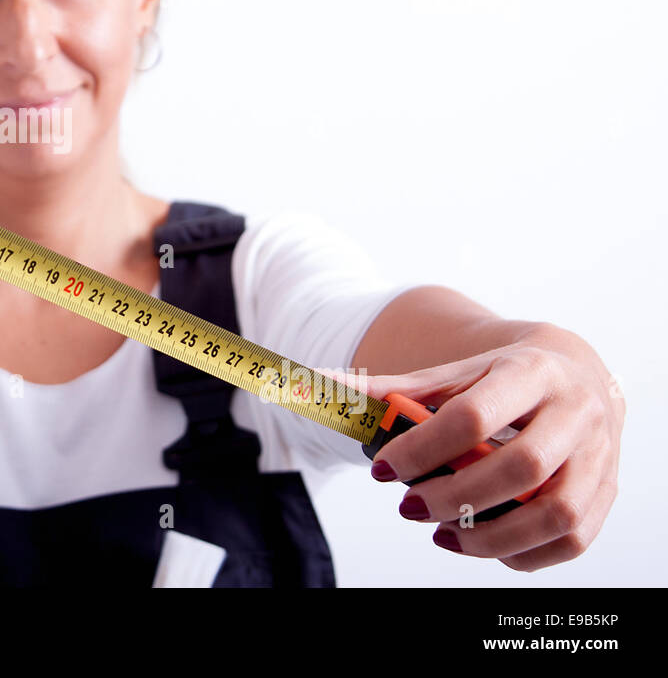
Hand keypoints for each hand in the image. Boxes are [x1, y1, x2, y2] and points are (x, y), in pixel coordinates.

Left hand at [357, 323, 623, 570]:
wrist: (575, 372)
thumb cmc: (501, 376)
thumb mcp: (453, 374)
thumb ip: (392, 388)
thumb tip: (320, 385)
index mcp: (530, 371)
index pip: (472, 416)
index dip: (421, 449)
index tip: (381, 469)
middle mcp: (575, 411)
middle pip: (518, 467)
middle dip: (454, 497)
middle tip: (408, 507)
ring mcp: (599, 455)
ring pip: (554, 513)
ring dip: (490, 537)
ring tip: (443, 534)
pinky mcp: (606, 491)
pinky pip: (572, 539)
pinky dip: (524, 554)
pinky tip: (483, 545)